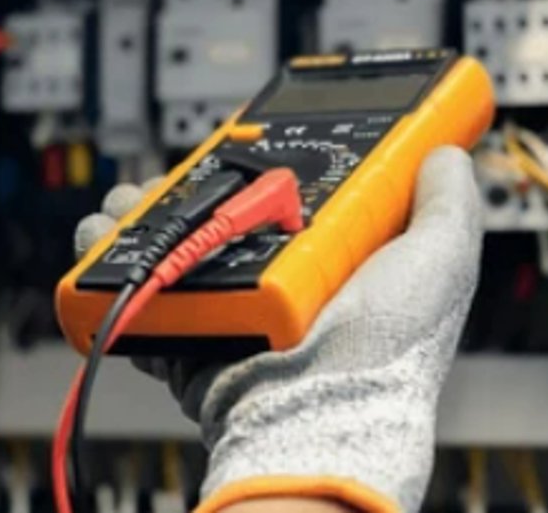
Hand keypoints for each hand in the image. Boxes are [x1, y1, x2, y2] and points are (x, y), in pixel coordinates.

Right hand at [74, 147, 483, 512]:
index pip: (295, 203)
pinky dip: (107, 273)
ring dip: (136, 220)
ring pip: (171, 252)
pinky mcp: (191, 339)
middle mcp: (280, 289)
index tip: (248, 140)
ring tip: (123, 201)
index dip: (270, 169)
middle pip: (221, 220)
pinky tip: (99, 241)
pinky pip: (139, 300)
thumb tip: (446, 154)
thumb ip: (448, 204)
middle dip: (187, 188)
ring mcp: (232, 315)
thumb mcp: (441, 260)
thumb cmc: (387, 347)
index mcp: (334, 267)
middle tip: (173, 169)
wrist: (322, 406)